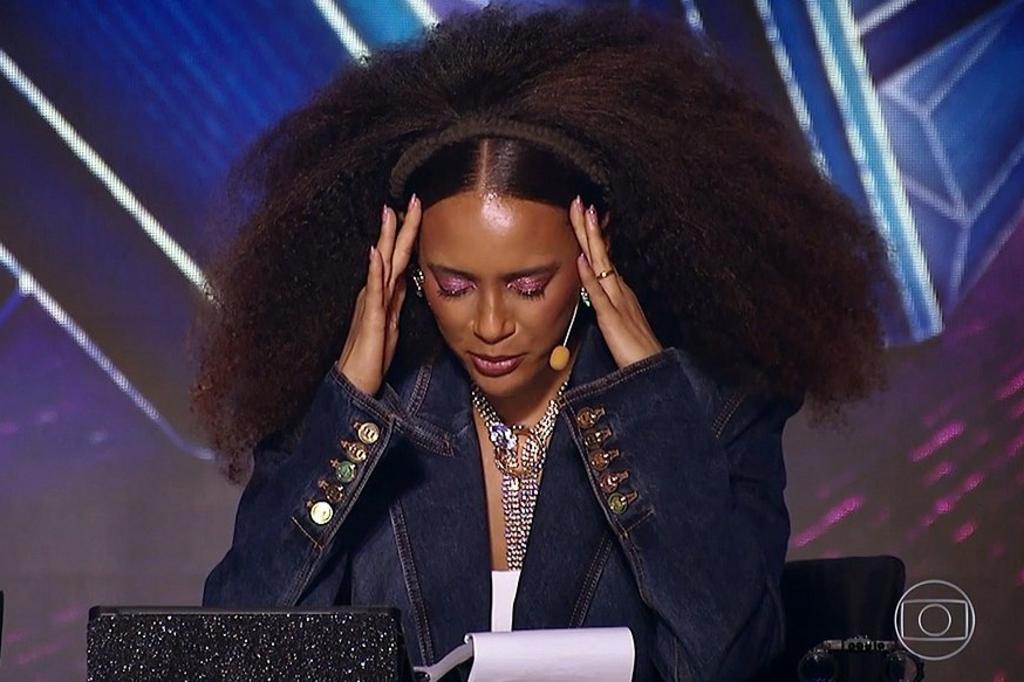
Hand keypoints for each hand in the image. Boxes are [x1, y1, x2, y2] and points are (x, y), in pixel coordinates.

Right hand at [337, 194, 421, 395]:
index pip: (399, 258)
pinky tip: (375, 253)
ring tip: (390, 212)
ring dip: (387, 238)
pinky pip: (374, 292)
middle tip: (410, 197)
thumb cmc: (372, 356)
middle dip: (401, 225)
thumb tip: (405, 281)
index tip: (419, 208)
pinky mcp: (372, 321)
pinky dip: (374, 271)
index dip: (409, 234)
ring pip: (383, 265)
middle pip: (392, 253)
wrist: (356, 382)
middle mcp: (377, 294)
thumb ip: (396, 301)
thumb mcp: (391, 324)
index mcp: (384, 294)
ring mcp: (373, 305)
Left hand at [569, 196, 662, 368]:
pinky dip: (590, 276)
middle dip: (589, 226)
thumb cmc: (635, 352)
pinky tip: (583, 259)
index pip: (603, 257)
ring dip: (591, 239)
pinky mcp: (613, 320)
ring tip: (584, 214)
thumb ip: (605, 305)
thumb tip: (592, 287)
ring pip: (601, 265)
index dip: (593, 235)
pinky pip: (599, 296)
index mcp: (620, 292)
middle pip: (601, 253)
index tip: (584, 212)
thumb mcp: (617, 322)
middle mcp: (620, 291)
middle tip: (580, 200)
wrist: (653, 374)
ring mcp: (618, 303)